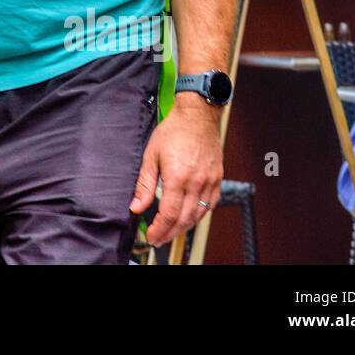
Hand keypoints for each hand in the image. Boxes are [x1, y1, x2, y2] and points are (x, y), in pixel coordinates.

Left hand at [130, 97, 223, 245]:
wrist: (197, 116)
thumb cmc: (174, 131)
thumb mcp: (150, 155)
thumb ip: (144, 184)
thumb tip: (136, 206)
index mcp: (178, 178)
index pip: (168, 214)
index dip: (159, 229)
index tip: (150, 236)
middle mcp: (196, 183)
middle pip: (184, 219)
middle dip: (169, 233)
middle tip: (158, 239)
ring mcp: (210, 182)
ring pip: (199, 215)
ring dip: (184, 228)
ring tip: (171, 232)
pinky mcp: (217, 179)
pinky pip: (211, 205)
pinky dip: (199, 216)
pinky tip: (190, 217)